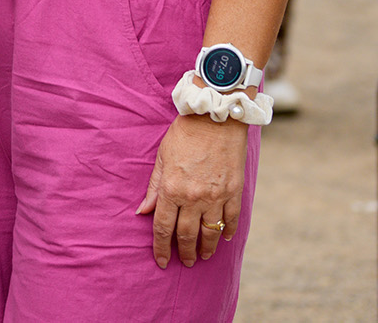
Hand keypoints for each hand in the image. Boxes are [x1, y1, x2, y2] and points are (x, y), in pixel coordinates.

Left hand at [136, 113, 246, 268]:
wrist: (216, 116)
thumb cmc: (185, 133)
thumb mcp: (162, 156)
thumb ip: (154, 187)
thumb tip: (143, 211)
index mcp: (172, 189)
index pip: (163, 228)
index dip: (161, 248)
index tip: (162, 261)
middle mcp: (193, 197)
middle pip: (187, 235)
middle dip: (185, 252)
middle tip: (186, 262)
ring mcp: (216, 196)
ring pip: (210, 232)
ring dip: (206, 248)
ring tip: (203, 255)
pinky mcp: (234, 191)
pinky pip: (231, 219)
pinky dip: (227, 231)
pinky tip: (223, 237)